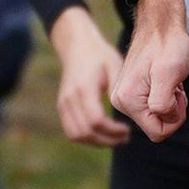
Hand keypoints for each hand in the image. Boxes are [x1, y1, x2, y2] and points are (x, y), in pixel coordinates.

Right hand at [51, 7, 130, 148]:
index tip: (127, 129)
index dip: (112, 131)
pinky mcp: (62, 107)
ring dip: (96, 142)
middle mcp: (69, 98)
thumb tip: (126, 114)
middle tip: (124, 137)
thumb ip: (117, 90)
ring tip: (115, 138)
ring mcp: (63, 104)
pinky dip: (86, 137)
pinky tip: (102, 133)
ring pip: (76, 135)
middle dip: (107, 140)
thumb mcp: (114, 67)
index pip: (96, 121)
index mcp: (84, 88)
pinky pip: (71, 131)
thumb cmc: (100, 55)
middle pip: (85, 132)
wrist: (77, 46)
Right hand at [114, 0, 188, 143]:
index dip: (175, 118)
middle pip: (156, 127)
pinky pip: (152, 108)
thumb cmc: (167, 45)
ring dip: (169, 103)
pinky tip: (165, 81)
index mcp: (128, 100)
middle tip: (175, 87)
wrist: (160, 24)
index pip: (158, 133)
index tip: (177, 95)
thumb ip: (163, 103)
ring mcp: (124, 97)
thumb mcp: (169, 75)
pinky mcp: (130, 92)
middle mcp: (121, 101)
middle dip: (172, 111)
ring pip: (156, 117)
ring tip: (171, 82)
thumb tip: (161, 118)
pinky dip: (164, 98)